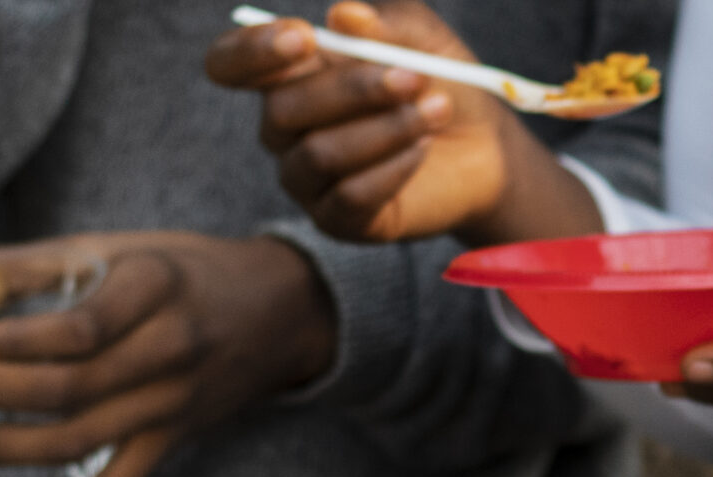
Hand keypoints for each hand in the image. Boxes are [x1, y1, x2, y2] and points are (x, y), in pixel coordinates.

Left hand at [0, 232, 334, 476]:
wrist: (280, 314)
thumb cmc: (179, 271)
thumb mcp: (112, 248)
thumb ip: (24, 269)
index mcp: (154, 290)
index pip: (78, 330)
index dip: (12, 343)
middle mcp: (169, 353)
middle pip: (68, 390)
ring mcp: (172, 408)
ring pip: (77, 443)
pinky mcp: (169, 446)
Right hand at [204, 2, 591, 247]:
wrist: (483, 148)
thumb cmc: (439, 84)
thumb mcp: (423, 39)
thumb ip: (388, 24)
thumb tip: (345, 15)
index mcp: (288, 75)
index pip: (229, 64)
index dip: (251, 51)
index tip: (304, 39)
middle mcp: (285, 129)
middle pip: (281, 109)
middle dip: (350, 89)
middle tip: (413, 77)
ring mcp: (307, 179)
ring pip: (319, 155)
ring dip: (383, 129)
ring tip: (435, 111)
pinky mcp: (338, 221)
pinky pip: (350, 197)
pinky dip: (392, 168)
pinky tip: (423, 149)